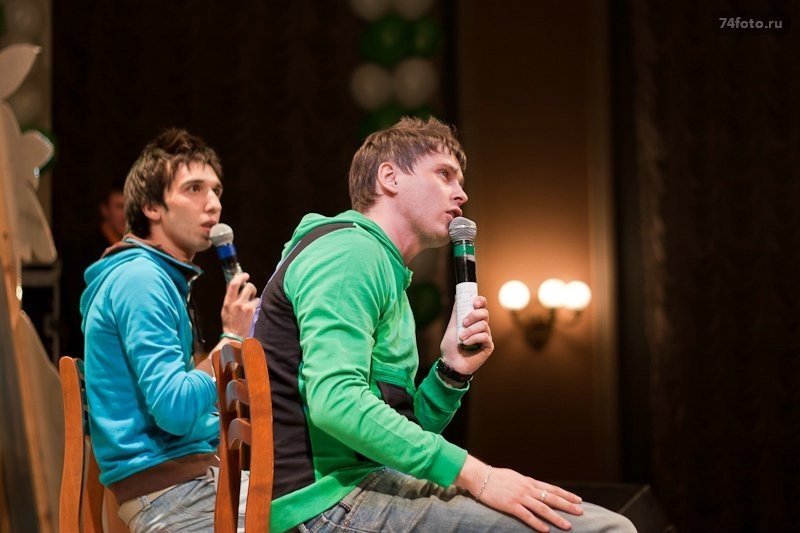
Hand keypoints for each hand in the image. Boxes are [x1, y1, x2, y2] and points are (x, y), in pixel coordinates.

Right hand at [220, 272, 257, 336]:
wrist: (234, 335)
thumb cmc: (229, 323)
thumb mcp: (225, 309)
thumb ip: (230, 298)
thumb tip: (234, 286)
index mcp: (227, 302)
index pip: (233, 284)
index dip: (240, 277)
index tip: (245, 275)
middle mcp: (236, 302)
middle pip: (247, 286)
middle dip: (250, 285)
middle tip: (250, 289)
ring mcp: (244, 306)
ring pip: (253, 291)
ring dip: (253, 293)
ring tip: (250, 300)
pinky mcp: (251, 310)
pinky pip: (257, 300)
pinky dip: (256, 302)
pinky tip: (252, 308)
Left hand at [439, 295, 493, 375]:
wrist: (451, 362)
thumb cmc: (450, 346)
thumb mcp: (451, 326)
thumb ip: (456, 312)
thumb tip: (457, 296)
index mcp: (473, 320)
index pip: (482, 306)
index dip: (480, 301)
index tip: (474, 302)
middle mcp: (481, 326)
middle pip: (485, 313)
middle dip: (474, 315)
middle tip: (464, 323)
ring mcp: (486, 336)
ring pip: (484, 325)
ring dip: (470, 331)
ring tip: (461, 338)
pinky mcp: (488, 346)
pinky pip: (485, 336)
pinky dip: (474, 338)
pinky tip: (466, 343)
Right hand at [456, 456, 582, 531]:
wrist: (480, 476)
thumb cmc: (496, 477)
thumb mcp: (515, 477)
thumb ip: (526, 484)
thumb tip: (535, 489)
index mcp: (529, 482)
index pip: (552, 488)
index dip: (566, 494)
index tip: (578, 500)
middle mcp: (527, 489)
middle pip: (552, 498)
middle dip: (567, 505)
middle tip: (580, 511)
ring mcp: (520, 497)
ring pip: (542, 508)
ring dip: (556, 518)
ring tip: (567, 525)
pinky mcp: (510, 505)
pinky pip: (527, 516)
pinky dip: (537, 523)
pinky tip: (546, 530)